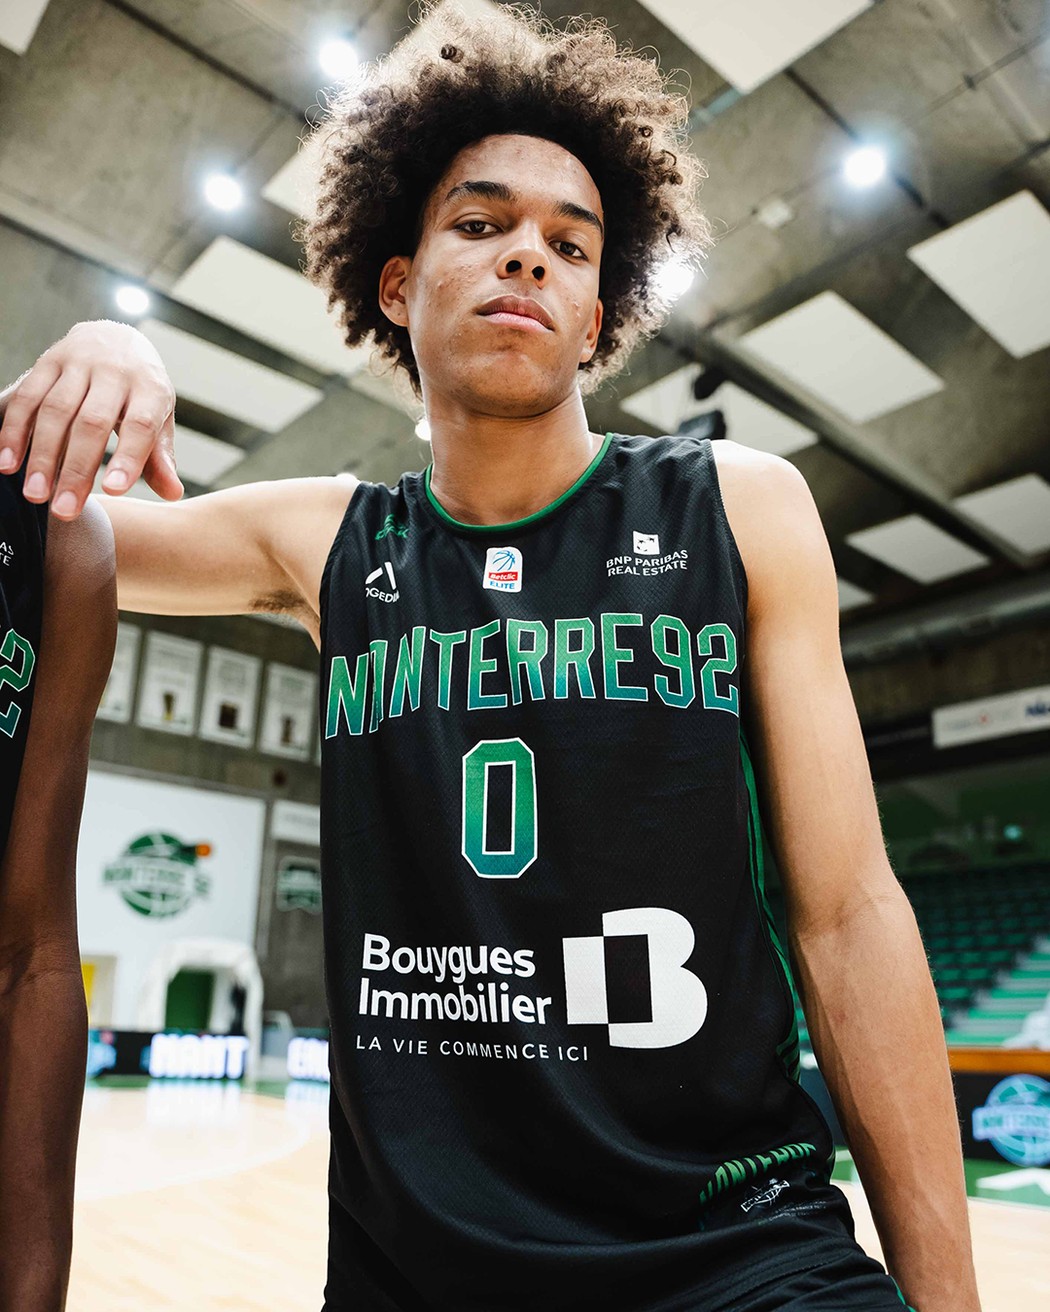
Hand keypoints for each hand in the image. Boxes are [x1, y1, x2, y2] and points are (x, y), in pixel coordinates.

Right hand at [0, 320, 182, 518]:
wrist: (115, 336)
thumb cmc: (141, 391)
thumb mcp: (160, 418)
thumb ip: (161, 457)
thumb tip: (173, 494)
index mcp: (150, 388)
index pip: (140, 424)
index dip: (127, 457)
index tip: (114, 491)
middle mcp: (114, 372)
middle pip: (92, 423)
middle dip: (76, 469)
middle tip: (64, 509)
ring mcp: (78, 364)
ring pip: (55, 411)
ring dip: (42, 456)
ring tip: (35, 494)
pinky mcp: (47, 361)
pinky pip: (28, 397)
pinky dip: (15, 431)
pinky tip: (7, 462)